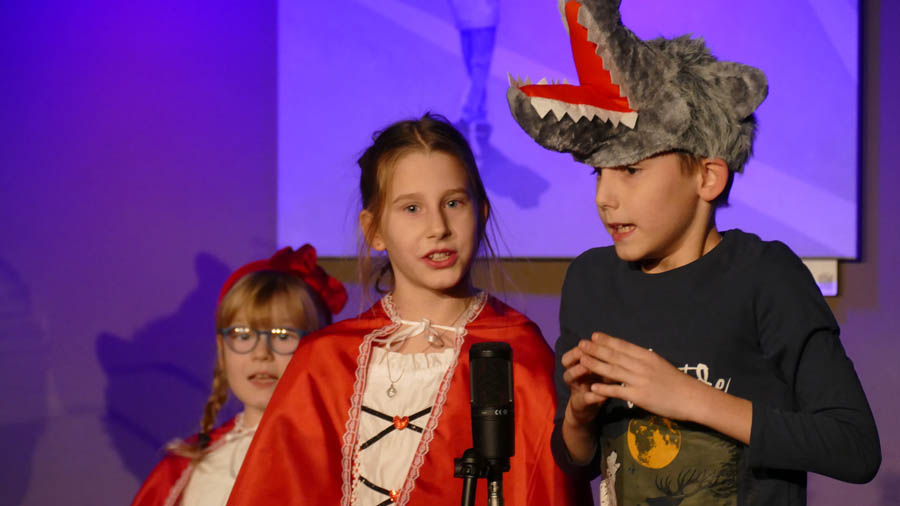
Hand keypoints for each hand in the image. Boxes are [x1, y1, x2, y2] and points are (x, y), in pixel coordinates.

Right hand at [560, 341, 608, 426]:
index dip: (582, 346)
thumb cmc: (597, 384)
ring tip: (587, 368)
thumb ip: (606, 360)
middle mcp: (572, 374)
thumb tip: (620, 345)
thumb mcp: (601, 370)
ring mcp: (574, 388)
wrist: (587, 408)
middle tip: (585, 351)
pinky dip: (594, 396)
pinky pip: (585, 398)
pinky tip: (604, 395)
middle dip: (575, 355)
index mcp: (577, 364)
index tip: (593, 340)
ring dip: (577, 371)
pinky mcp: (580, 403)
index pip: (574, 351)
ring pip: (569, 376)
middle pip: (566, 361)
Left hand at [577, 331, 703, 421]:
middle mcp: (642, 366)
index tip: (594, 335)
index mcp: (647, 356)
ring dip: (596, 364)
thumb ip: (644, 360)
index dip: (607, 340)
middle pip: (615, 355)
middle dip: (596, 349)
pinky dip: (604, 389)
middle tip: (581, 343)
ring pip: (613, 370)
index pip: (623, 345)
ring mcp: (640, 381)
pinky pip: (618, 391)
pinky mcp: (639, 396)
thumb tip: (630, 354)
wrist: (692, 398)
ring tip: (582, 360)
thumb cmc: (677, 382)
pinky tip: (593, 387)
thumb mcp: (660, 364)